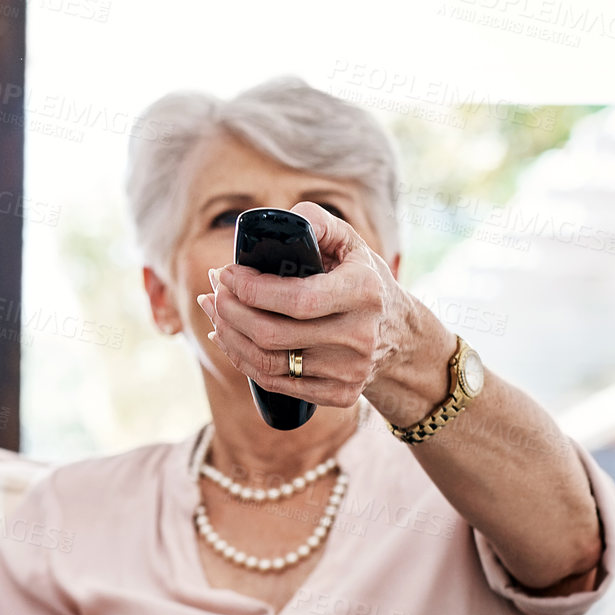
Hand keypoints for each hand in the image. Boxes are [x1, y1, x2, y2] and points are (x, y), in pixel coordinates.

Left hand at [196, 201, 435, 411]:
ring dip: (228, 335)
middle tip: (213, 291)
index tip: (225, 274)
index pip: (295, 299)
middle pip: (271, 334)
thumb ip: (316, 224)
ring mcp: (350, 371)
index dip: (250, 290)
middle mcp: (360, 336)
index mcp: (363, 292)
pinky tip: (228, 338)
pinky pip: (273, 384)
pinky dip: (241, 360)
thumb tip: (283, 220)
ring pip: (266, 362)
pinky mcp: (339, 394)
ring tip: (214, 311)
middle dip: (229, 311)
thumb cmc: (363, 281)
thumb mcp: (350, 244)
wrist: (401, 336)